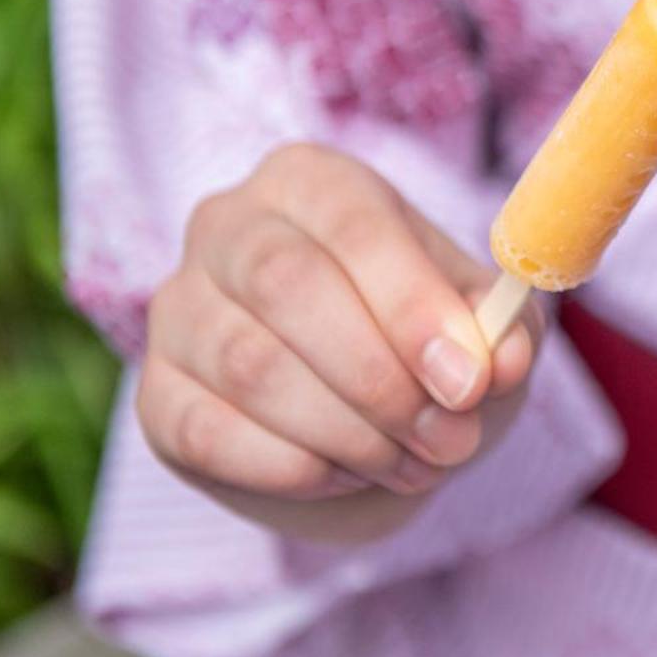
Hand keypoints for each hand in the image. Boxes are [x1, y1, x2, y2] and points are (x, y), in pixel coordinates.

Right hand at [137, 142, 541, 542]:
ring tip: (416, 461)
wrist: (371, 420)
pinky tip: (349, 475)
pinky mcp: (156, 395)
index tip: (468, 380)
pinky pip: (211, 433)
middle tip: (450, 437)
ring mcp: (178, 309)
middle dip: (381, 378)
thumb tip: (500, 360)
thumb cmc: (425, 344)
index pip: (353, 225)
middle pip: (288, 287)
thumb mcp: (482, 324)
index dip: (412, 305)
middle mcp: (229, 225)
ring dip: (350, 432)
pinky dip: (296, 467)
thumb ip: (500, 330)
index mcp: (313, 181)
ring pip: (250, 366)